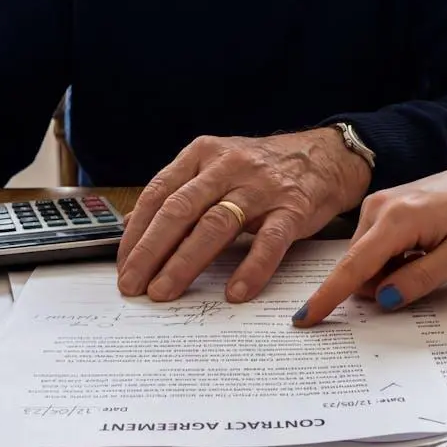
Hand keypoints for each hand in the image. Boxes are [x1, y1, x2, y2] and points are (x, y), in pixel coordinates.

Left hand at [116, 128, 371, 302]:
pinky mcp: (293, 208)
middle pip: (180, 210)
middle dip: (151, 251)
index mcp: (202, 154)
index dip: (136, 232)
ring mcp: (261, 187)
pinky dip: (251, 268)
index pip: (158, 193)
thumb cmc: (261, 169)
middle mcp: (227, 166)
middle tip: (133, 285)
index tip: (123, 264)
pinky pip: (269, 241)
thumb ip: (179, 193)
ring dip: (185, 262)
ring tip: (166, 291)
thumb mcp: (215, 167)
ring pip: (215, 225)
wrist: (323, 156)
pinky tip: (235, 292)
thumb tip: (132, 229)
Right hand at [293, 150, 446, 326]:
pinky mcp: (387, 206)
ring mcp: (381, 204)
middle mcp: (380, 207)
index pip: (354, 266)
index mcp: (397, 219)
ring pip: (367, 258)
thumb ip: (419, 280)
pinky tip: (424, 249)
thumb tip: (383, 299)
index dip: (328, 296)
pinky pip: (376, 246)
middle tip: (429, 275)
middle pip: (359, 265)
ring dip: (390, 272)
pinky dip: (393, 259)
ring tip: (433, 256)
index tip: (304, 318)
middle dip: (380, 285)